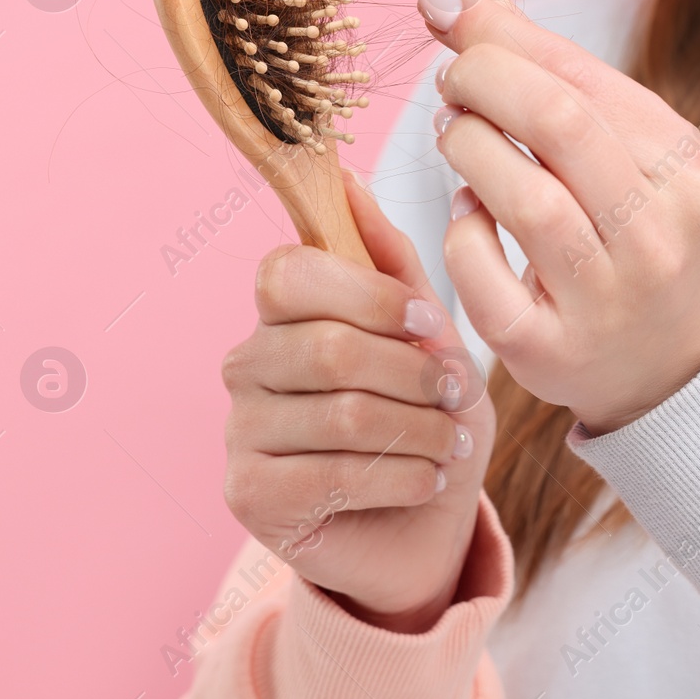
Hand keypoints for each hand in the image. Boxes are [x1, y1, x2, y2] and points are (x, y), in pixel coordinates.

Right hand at [220, 174, 494, 631]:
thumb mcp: (427, 334)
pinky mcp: (248, 495)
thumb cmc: (425, 416)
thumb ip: (391, 262)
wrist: (426, 525)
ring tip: (455, 441)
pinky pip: (331, 475)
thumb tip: (347, 174)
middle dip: (413, 373)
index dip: (367, 296)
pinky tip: (430, 479)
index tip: (428, 322)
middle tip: (460, 393)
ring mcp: (240, 430)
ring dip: (420, 430)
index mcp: (283, 311)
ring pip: (340, 415)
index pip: (288, 274)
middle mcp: (247, 363)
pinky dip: (402, 477)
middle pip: (326, 347)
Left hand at [417, 0, 699, 433]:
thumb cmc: (641, 235)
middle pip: (560, 125)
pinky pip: (484, 274)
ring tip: (455, 136)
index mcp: (688, 171)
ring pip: (523, 199)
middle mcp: (659, 235)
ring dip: (467, 149)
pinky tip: (468, 211)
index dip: (500, 34)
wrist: (678, 365)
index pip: (584, 78)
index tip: (447, 8)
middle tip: (453, 81)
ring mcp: (609, 300)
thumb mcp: (628, 151)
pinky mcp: (552, 352)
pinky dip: (461, 229)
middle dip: (483, 81)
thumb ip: (554, 72)